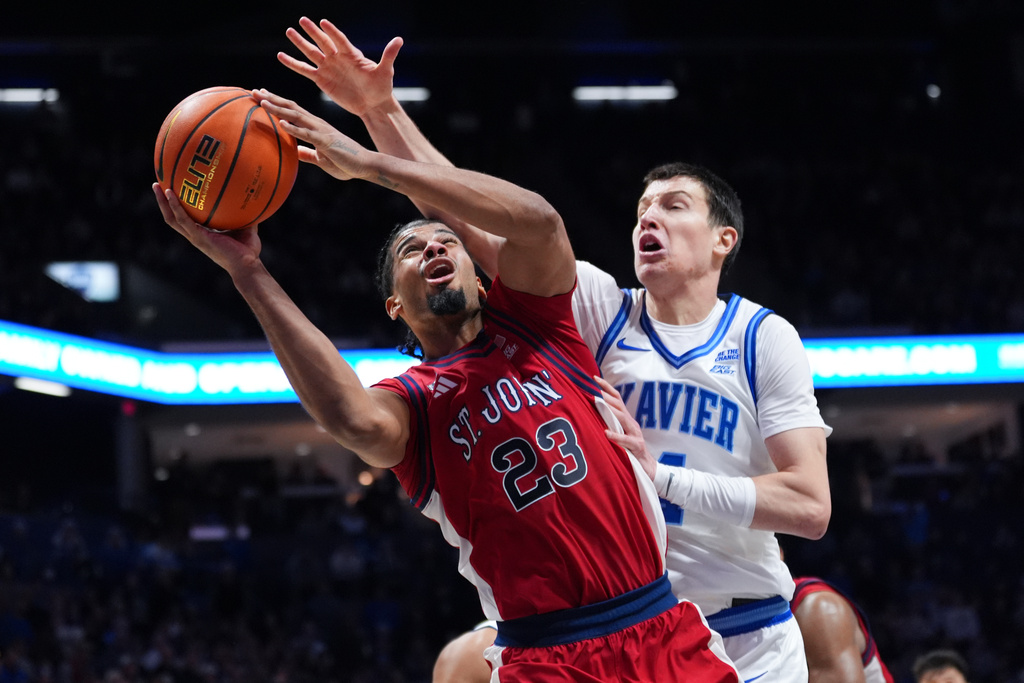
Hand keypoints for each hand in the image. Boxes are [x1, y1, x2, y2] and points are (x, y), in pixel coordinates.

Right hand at [151, 183, 261, 275]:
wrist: (247, 266)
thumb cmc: (247, 251)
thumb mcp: (245, 228)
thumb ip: (243, 214)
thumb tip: (250, 198)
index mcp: (202, 234)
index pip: (185, 219)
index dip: (177, 207)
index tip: (173, 192)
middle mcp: (195, 235)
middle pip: (172, 218)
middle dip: (163, 202)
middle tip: (157, 185)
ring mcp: (195, 237)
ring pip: (171, 218)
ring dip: (162, 202)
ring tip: (157, 185)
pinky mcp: (198, 238)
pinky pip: (183, 219)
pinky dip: (175, 206)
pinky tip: (170, 193)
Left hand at [253, 89, 373, 180]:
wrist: (366, 165)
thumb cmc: (346, 162)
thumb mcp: (322, 158)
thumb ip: (308, 154)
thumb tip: (295, 152)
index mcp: (315, 127)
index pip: (293, 110)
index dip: (277, 102)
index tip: (261, 95)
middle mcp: (317, 124)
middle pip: (291, 107)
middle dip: (272, 99)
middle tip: (254, 92)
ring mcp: (321, 132)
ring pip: (297, 116)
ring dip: (279, 108)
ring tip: (263, 102)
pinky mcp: (326, 142)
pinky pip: (307, 134)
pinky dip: (294, 128)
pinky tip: (282, 123)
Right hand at [278, 17, 402, 116]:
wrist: (373, 104)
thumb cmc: (381, 88)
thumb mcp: (385, 71)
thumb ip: (389, 55)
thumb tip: (399, 39)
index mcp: (352, 54)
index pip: (340, 40)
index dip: (332, 32)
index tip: (323, 22)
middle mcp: (338, 58)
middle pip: (323, 42)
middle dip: (312, 32)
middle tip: (302, 20)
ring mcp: (328, 68)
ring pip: (311, 53)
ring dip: (300, 43)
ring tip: (289, 32)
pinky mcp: (321, 80)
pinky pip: (305, 70)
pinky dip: (293, 64)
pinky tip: (281, 56)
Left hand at [594, 376, 656, 480]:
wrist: (648, 468)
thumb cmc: (629, 451)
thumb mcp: (618, 434)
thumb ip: (608, 423)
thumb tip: (589, 413)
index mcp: (625, 418)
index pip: (616, 398)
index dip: (606, 387)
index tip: (593, 378)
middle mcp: (631, 423)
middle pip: (619, 404)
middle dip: (605, 395)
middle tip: (591, 388)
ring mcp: (635, 434)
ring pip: (623, 418)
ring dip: (610, 410)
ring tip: (598, 403)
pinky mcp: (637, 446)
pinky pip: (626, 440)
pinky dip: (616, 436)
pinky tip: (606, 433)